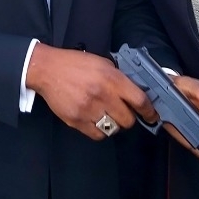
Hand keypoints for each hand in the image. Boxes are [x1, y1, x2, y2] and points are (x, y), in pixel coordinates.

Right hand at [26, 44, 156, 140]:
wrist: (47, 70)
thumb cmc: (74, 64)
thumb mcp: (102, 63)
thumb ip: (118, 77)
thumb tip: (135, 91)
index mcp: (111, 78)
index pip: (139, 100)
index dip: (149, 111)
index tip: (151, 115)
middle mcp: (102, 95)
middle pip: (128, 120)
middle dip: (129, 118)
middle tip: (123, 113)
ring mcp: (88, 110)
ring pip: (113, 129)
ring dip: (113, 124)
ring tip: (107, 115)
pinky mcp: (76, 121)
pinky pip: (97, 135)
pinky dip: (99, 130)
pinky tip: (95, 120)